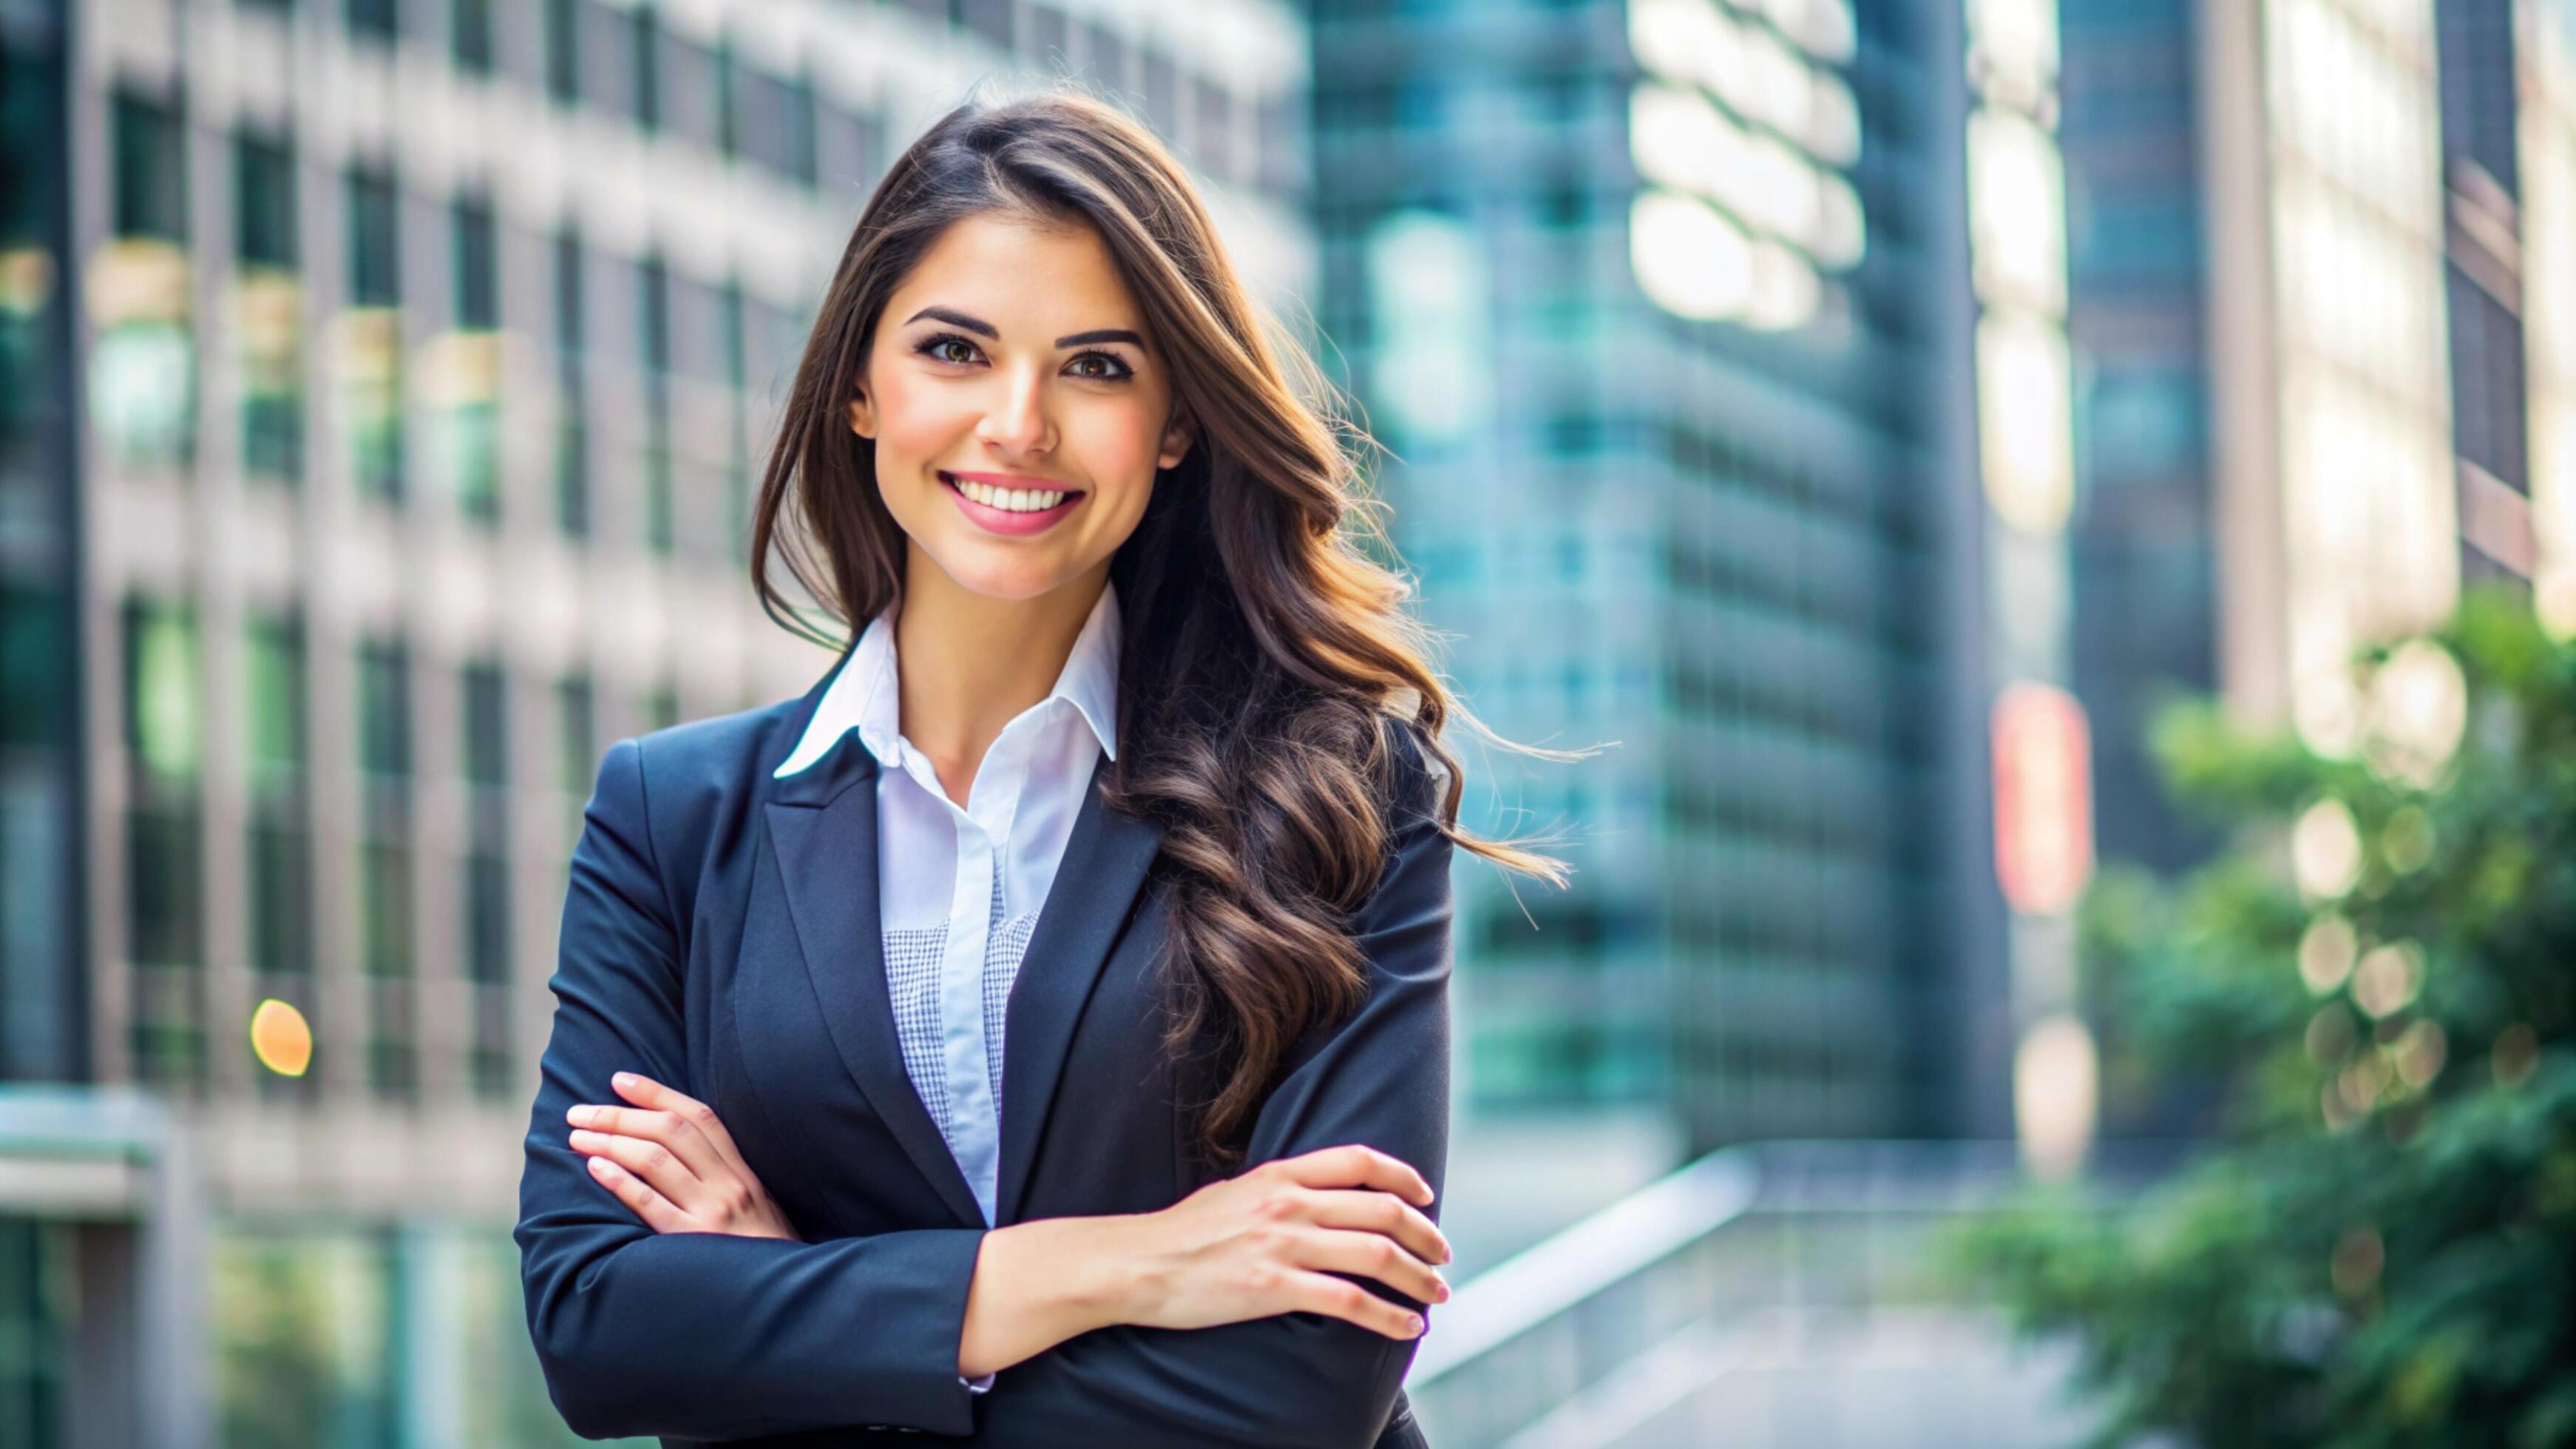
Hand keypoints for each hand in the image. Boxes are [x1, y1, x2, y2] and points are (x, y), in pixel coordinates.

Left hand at [566, 1072, 801, 1240]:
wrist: (784, 1297)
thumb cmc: (764, 1255)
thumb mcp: (757, 1207)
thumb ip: (724, 1179)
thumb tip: (673, 1154)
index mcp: (743, 1172)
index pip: (699, 1117)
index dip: (657, 1093)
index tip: (619, 1080)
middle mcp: (729, 1185)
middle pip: (671, 1131)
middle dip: (619, 1115)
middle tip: (579, 1112)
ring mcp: (713, 1212)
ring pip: (656, 1161)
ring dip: (611, 1142)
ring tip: (577, 1138)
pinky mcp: (695, 1243)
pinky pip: (652, 1205)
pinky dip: (621, 1182)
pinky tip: (595, 1169)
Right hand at [1118, 1144, 1451, 1341]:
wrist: (1137, 1264)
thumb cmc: (1180, 1234)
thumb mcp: (1233, 1192)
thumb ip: (1276, 1189)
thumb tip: (1310, 1197)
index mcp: (1280, 1173)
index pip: (1360, 1161)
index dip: (1404, 1176)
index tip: (1426, 1198)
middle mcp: (1290, 1202)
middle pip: (1383, 1210)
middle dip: (1426, 1236)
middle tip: (1443, 1257)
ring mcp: (1284, 1244)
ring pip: (1377, 1255)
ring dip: (1419, 1278)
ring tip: (1436, 1295)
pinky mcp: (1275, 1288)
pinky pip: (1350, 1301)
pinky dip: (1388, 1316)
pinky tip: (1406, 1328)